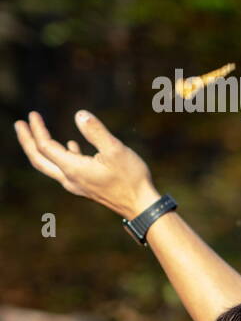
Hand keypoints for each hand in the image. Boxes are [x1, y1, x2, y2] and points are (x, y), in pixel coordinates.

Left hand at [14, 110, 159, 218]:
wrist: (141, 206)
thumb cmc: (131, 178)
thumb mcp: (116, 150)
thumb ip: (96, 131)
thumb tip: (80, 114)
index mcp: (73, 168)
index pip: (46, 147)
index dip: (37, 130)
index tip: (32, 114)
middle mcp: (70, 178)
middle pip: (39, 160)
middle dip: (27, 141)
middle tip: (19, 124)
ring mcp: (78, 184)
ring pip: (50, 166)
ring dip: (41, 149)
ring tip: (37, 135)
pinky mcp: (87, 186)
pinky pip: (66, 170)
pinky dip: (61, 156)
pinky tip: (71, 146)